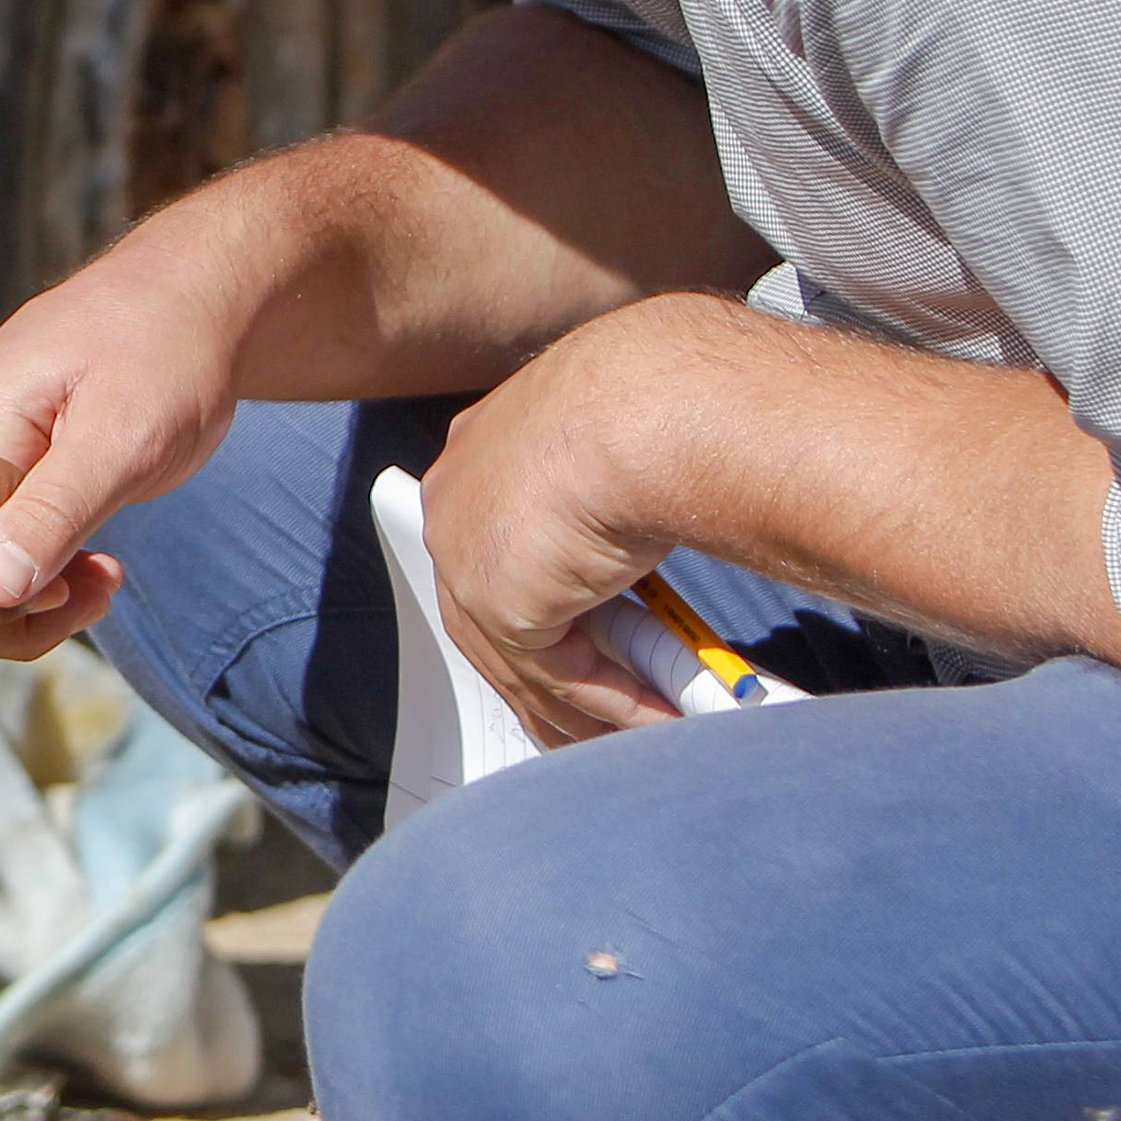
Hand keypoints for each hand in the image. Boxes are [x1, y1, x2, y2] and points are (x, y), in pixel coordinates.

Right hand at [0, 248, 244, 618]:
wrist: (188, 301)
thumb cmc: (163, 354)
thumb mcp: (121, 436)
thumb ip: (55, 511)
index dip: (14, 593)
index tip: (90, 584)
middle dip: (23, 597)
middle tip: (105, 578)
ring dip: (34, 586)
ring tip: (103, 572)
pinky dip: (37, 565)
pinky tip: (87, 560)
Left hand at [417, 312, 683, 748]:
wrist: (653, 402)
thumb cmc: (660, 398)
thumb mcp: (630, 445)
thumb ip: (619, 498)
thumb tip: (650, 530)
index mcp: (486, 448)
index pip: (496, 543)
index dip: (538, 599)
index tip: (577, 637)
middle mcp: (460, 498)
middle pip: (493, 613)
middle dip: (553, 672)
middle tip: (605, 707)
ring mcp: (467, 551)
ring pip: (522, 656)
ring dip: (590, 699)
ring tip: (651, 721)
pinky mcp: (495, 599)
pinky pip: (553, 673)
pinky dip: (611, 701)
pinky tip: (658, 715)